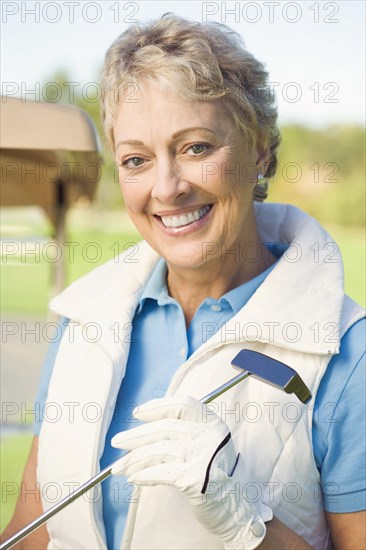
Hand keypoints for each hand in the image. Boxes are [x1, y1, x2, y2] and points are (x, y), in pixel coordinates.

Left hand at [111, 395, 271, 549]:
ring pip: (160, 449)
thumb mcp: (208, 446)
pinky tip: (134, 478)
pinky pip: (161, 472)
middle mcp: (212, 436)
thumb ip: (185, 433)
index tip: (138, 413)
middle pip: (166, 428)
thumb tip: (144, 431)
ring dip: (135, 459)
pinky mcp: (196, 479)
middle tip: (117, 442)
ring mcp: (205, 456)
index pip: (182, 405)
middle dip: (137, 435)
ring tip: (120, 467)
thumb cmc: (217, 476)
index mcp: (214, 423)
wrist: (238, 510)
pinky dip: (144, 474)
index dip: (157, 407)